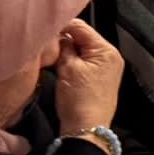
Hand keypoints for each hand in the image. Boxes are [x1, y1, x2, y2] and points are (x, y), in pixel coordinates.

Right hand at [52, 20, 123, 134]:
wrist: (86, 128)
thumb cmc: (78, 98)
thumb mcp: (68, 68)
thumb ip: (64, 47)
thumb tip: (59, 35)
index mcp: (106, 50)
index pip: (81, 27)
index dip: (61, 25)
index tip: (43, 28)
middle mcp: (110, 56)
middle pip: (83, 38)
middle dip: (64, 38)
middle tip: (44, 41)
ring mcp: (106, 67)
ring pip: (82, 50)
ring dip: (67, 50)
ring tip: (50, 52)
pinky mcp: (99, 78)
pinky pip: (84, 62)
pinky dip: (72, 60)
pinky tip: (59, 64)